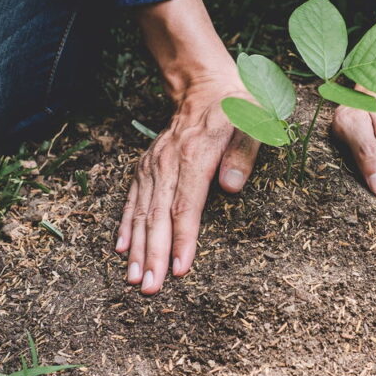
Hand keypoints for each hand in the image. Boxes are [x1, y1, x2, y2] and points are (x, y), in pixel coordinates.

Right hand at [114, 71, 259, 293]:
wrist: (205, 87)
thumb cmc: (237, 110)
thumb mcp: (254, 124)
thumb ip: (244, 154)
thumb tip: (231, 188)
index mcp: (195, 156)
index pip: (186, 206)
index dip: (181, 240)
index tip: (179, 269)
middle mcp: (168, 163)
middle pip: (158, 216)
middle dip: (153, 255)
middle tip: (150, 288)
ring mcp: (153, 166)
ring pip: (141, 212)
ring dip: (136, 248)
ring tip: (133, 279)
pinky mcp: (146, 168)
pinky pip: (131, 200)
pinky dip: (125, 225)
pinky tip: (120, 250)